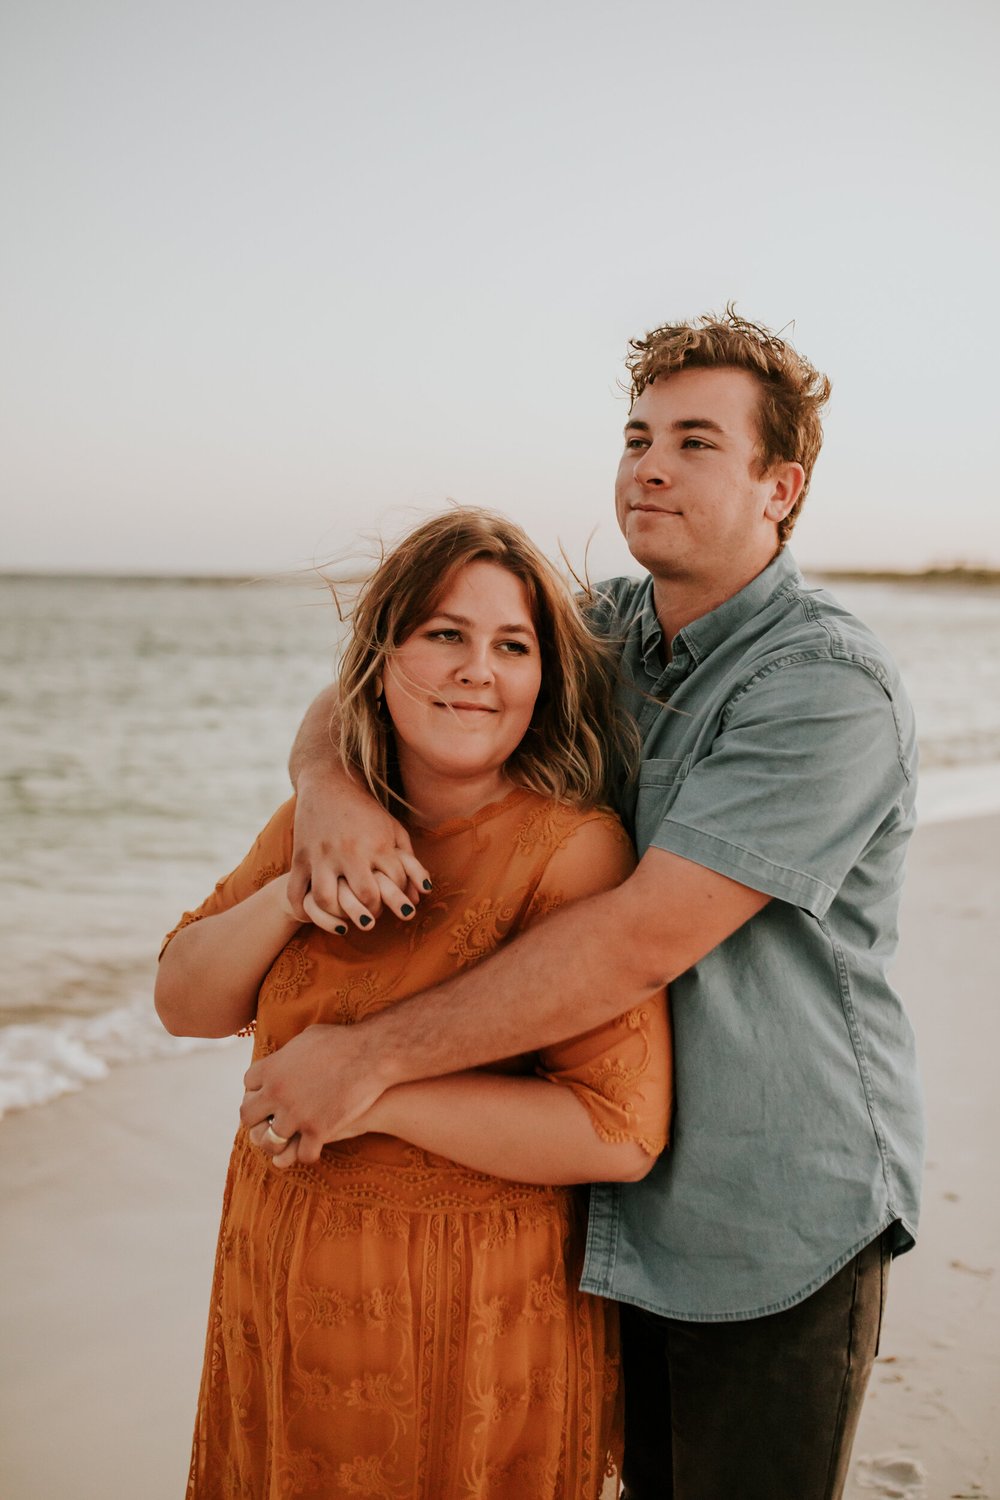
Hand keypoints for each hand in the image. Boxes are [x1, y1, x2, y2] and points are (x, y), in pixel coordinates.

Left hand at [239, 1023, 389, 1165]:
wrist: (371, 1053)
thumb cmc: (343, 1041)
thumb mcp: (306, 1038)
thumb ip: (288, 1052)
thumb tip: (283, 1055)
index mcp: (271, 1068)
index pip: (248, 1084)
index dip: (258, 1090)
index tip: (268, 1094)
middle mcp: (276, 1093)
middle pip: (248, 1116)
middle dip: (257, 1120)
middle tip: (270, 1121)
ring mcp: (295, 1114)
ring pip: (270, 1142)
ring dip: (277, 1143)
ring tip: (288, 1141)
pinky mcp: (318, 1130)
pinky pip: (301, 1154)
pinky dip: (306, 1154)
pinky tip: (314, 1147)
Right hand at [288, 765, 430, 930]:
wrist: (328, 782)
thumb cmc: (366, 810)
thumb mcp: (394, 829)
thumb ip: (411, 862)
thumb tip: (425, 893)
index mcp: (377, 844)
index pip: (395, 883)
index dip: (399, 899)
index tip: (396, 903)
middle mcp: (350, 851)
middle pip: (366, 896)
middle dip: (373, 912)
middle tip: (373, 916)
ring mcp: (322, 855)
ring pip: (327, 899)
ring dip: (338, 915)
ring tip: (345, 918)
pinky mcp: (300, 856)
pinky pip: (296, 892)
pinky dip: (302, 909)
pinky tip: (313, 913)